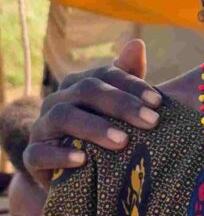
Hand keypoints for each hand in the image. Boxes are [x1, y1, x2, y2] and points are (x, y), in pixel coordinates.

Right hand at [23, 39, 159, 186]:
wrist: (76, 172)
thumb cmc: (105, 130)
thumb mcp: (121, 106)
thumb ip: (129, 77)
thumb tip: (137, 43)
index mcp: (80, 84)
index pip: (106, 74)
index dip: (133, 85)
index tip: (158, 102)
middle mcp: (58, 100)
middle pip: (87, 90)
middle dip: (122, 104)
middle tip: (151, 122)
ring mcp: (42, 127)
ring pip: (63, 116)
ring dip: (95, 127)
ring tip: (123, 141)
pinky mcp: (33, 156)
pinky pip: (40, 152)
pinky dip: (61, 155)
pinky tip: (83, 160)